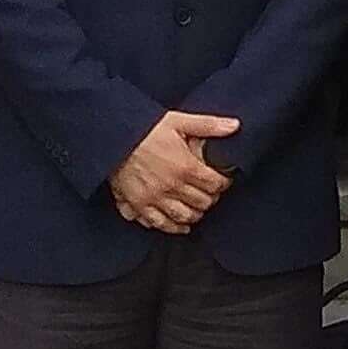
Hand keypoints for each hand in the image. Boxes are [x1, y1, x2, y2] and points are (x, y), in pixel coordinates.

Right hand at [109, 108, 240, 230]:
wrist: (113, 136)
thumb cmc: (145, 127)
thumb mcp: (178, 121)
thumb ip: (208, 125)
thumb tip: (235, 125)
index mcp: (185, 167)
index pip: (214, 185)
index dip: (223, 183)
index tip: (222, 180)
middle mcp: (172, 186)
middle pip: (202, 202)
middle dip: (210, 199)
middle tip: (211, 194)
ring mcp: (155, 198)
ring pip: (184, 216)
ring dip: (195, 214)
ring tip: (198, 209)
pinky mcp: (139, 204)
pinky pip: (159, 223)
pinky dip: (172, 227)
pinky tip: (180, 226)